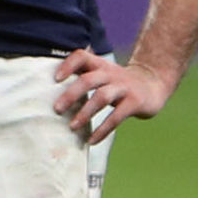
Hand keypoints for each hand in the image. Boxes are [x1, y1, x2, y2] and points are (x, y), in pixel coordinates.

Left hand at [53, 48, 172, 143]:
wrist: (153, 84)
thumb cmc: (116, 82)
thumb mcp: (101, 73)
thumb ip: (81, 76)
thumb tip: (45, 90)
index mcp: (100, 65)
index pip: (82, 56)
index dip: (68, 65)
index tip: (55, 78)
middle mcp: (111, 74)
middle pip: (89, 80)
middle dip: (71, 94)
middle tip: (56, 109)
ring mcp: (124, 87)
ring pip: (102, 97)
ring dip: (85, 113)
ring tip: (72, 127)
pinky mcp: (135, 102)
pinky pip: (116, 117)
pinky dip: (103, 130)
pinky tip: (91, 141)